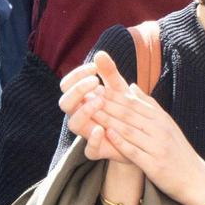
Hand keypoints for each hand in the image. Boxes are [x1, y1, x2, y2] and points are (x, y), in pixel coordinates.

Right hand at [60, 50, 137, 164]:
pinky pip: (88, 150)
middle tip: (95, 81)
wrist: (140, 138)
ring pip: (73, 124)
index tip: (94, 68)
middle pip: (64, 103)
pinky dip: (93, 139)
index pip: (66, 85)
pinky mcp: (98, 151)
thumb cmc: (125, 110)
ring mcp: (87, 133)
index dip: (76, 75)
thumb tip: (100, 53)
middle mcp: (80, 116)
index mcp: (81, 100)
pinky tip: (102, 129)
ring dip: (84, 111)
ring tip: (100, 101)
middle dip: (77, 90)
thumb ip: (109, 72)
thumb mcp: (119, 89)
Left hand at [87, 80, 204, 204]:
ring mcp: (157, 147)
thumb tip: (131, 86)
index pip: (133, 103)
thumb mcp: (166, 124)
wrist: (195, 179)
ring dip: (108, 120)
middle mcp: (160, 130)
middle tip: (87, 96)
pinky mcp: (154, 165)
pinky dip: (120, 142)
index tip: (96, 87)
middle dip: (107, 104)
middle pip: (129, 114)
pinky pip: (134, 151)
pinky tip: (106, 134)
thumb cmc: (177, 150)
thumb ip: (148, 105)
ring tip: (91, 112)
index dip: (113, 95)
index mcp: (161, 119)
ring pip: (129, 130)